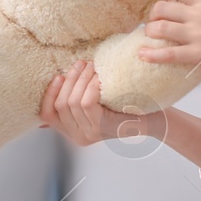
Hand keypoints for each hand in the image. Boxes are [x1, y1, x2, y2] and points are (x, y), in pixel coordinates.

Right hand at [37, 60, 160, 146]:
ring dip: (81, 79)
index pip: (47, 114)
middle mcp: (78, 137)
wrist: (153, 119)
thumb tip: (57, 80)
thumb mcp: (97, 103)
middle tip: (81, 63)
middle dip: (69, 80)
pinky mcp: (101, 128)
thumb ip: (78, 97)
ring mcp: (89, 134)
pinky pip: (86, 103)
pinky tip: (99, 77)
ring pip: (72, 102)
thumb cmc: (125, 107)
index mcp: (72, 131)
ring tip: (91, 66)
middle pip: (60, 105)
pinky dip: (91, 86)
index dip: (49, 93)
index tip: (59, 75)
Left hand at [138, 0, 200, 76]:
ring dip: (149, 32)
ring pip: (159, 28)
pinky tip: (142, 55)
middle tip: (154, 24)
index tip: (167, 5)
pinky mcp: (197, 53)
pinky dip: (151, 54)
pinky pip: (167, 53)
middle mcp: (198, 14)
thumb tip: (194, 11)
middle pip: (161, 7)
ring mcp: (196, 34)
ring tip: (148, 37)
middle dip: (153, 15)